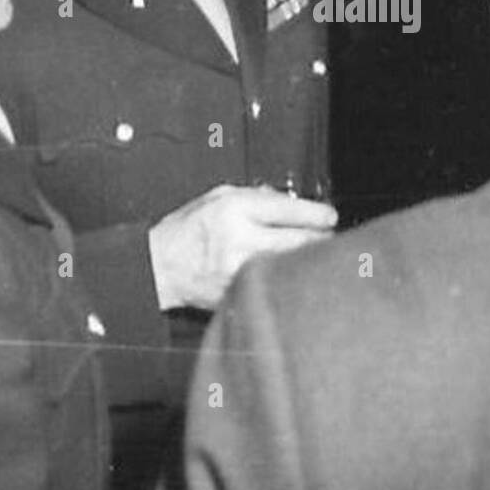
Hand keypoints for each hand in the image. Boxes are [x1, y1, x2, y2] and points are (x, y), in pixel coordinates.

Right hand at [148, 184, 336, 311]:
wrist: (159, 267)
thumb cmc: (187, 230)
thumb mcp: (217, 197)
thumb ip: (257, 196)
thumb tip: (294, 203)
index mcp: (234, 209)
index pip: (290, 210)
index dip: (318, 214)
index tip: (330, 216)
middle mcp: (240, 239)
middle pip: (301, 240)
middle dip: (321, 238)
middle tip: (328, 236)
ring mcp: (241, 270)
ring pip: (293, 265)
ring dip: (308, 259)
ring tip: (312, 253)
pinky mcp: (240, 293)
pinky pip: (276, 284)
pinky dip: (287, 278)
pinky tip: (291, 274)